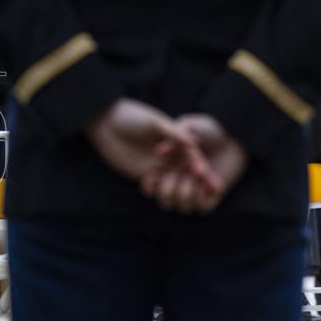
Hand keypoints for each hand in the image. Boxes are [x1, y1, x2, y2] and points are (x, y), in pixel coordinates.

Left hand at [86, 98, 217, 191]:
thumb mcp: (154, 122)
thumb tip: (193, 142)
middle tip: (209, 198)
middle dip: (197, 184)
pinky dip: (157, 190)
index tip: (213, 180)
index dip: (202, 168)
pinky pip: (153, 184)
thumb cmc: (133, 117)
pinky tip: (160, 197)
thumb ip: (173, 132)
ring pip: (172, 181)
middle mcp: (169, 154)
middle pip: (186, 172)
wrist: (107, 122)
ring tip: (187, 203)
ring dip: (178, 191)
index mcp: (175, 140)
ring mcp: (156, 164)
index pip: (193, 157)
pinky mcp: (143, 171)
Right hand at [142, 114, 247, 213]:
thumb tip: (159, 152)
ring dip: (188, 192)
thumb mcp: (191, 126)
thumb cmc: (210, 129)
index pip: (153, 183)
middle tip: (176, 175)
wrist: (235, 138)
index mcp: (169, 167)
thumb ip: (174, 136)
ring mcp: (196, 189)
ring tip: (198, 176)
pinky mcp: (212, 196)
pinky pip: (202, 207)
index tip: (151, 178)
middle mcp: (180, 181)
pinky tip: (212, 183)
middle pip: (165, 199)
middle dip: (168, 190)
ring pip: (182, 205)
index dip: (150, 184)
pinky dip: (204, 197)